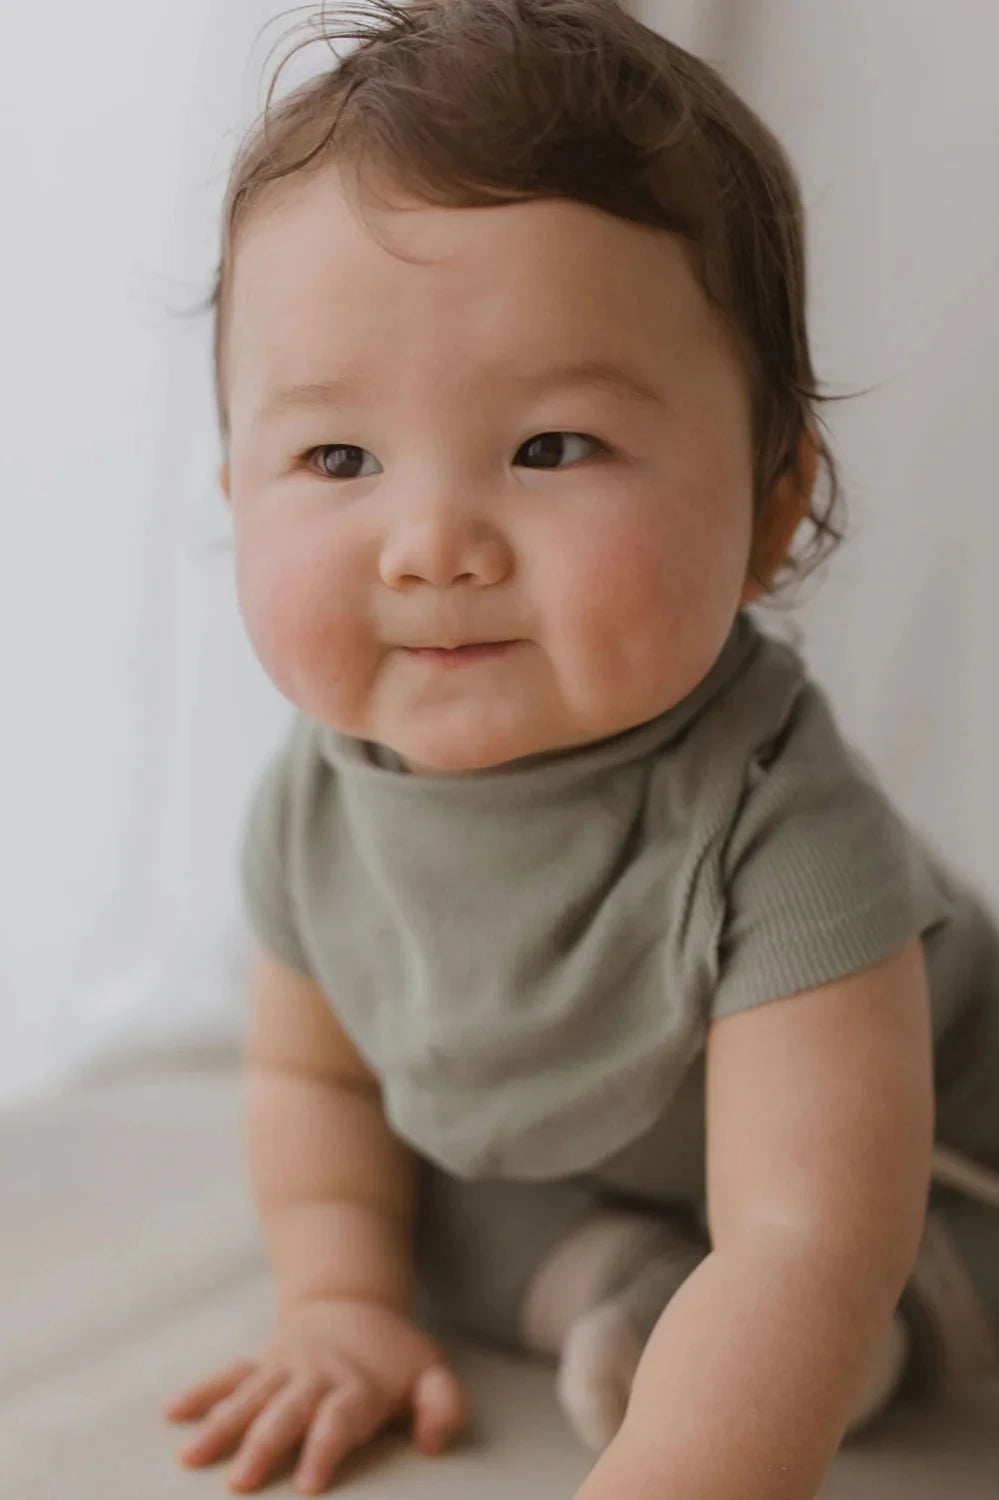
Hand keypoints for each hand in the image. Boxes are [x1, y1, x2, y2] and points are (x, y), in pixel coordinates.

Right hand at [162, 1296, 468, 1493]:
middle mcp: (315, 1377)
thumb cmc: (393, 1355)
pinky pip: (227, 1375)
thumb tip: (432, 1443)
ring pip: (248, 1396)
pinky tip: (171, 1413)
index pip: (339, 1420)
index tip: (306, 1486)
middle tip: (238, 1484)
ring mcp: (283, 1367)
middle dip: (262, 1447)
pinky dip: (200, 1391)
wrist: (351, 1301)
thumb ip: (442, 1406)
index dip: (324, 1450)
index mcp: (357, 1386)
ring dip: (219, 1425)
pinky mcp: (260, 1362)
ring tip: (189, 1457)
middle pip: (286, 1413)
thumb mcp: (432, 1372)